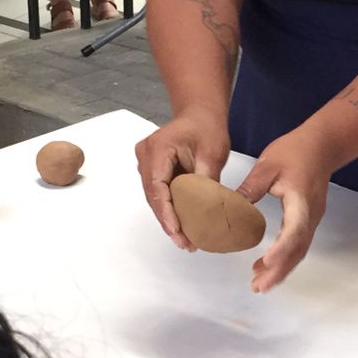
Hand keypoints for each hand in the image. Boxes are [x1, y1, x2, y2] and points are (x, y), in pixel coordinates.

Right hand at [135, 106, 230, 248]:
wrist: (200, 114)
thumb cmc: (206, 128)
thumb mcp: (212, 153)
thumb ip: (206, 180)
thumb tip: (209, 210)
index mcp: (157, 149)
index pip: (158, 187)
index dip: (166, 213)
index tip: (177, 232)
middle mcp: (145, 157)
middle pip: (154, 197)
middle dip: (168, 222)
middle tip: (186, 244)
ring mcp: (146, 164)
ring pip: (155, 198)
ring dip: (169, 219)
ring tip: (185, 241)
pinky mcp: (153, 170)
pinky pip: (160, 194)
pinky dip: (170, 210)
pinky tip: (182, 226)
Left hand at [236, 129, 332, 293]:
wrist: (322, 145)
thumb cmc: (296, 151)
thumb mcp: (267, 165)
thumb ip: (250, 188)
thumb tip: (228, 208)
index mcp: (301, 202)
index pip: (294, 231)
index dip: (280, 249)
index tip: (265, 262)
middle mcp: (310, 216)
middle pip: (297, 250)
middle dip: (278, 271)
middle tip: (257, 287)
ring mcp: (311, 220)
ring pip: (298, 251)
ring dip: (280, 270)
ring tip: (258, 284)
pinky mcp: (307, 220)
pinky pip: (296, 245)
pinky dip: (283, 259)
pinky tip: (265, 265)